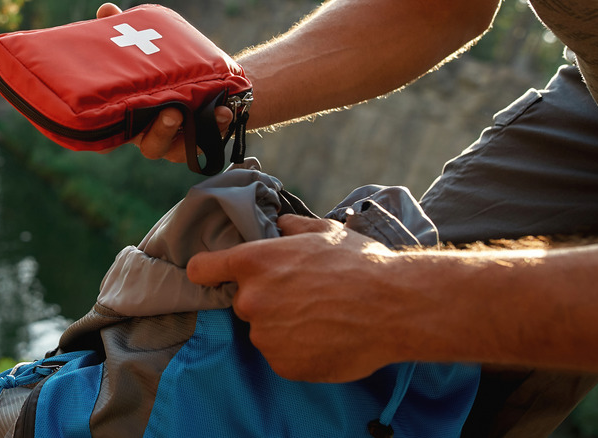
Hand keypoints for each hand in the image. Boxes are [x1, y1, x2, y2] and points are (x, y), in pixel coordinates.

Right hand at [95, 3, 233, 159]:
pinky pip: (209, 139)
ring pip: (179, 148)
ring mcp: (178, 141)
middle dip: (161, 132)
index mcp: (131, 119)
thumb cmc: (164, 72)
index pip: (113, 135)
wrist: (205, 83)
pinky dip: (218, 125)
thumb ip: (126, 35)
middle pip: (151, 145)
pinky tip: (224, 111)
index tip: (110, 131)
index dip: (108, 138)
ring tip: (198, 111)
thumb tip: (107, 10)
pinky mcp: (202, 139)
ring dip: (192, 131)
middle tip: (172, 113)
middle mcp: (152, 135)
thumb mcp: (146, 52)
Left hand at [187, 214, 400, 382]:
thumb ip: (293, 228)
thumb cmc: (361, 264)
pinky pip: (282, 356)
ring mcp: (265, 336)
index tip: (216, 275)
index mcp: (254, 262)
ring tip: (322, 317)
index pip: (202, 269)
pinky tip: (326, 337)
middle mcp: (251, 299)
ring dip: (284, 327)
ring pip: (265, 331)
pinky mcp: (283, 364)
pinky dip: (299, 350)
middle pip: (244, 302)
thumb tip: (281, 224)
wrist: (395, 306)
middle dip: (267, 300)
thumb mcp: (325, 231)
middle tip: (304, 296)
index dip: (209, 271)